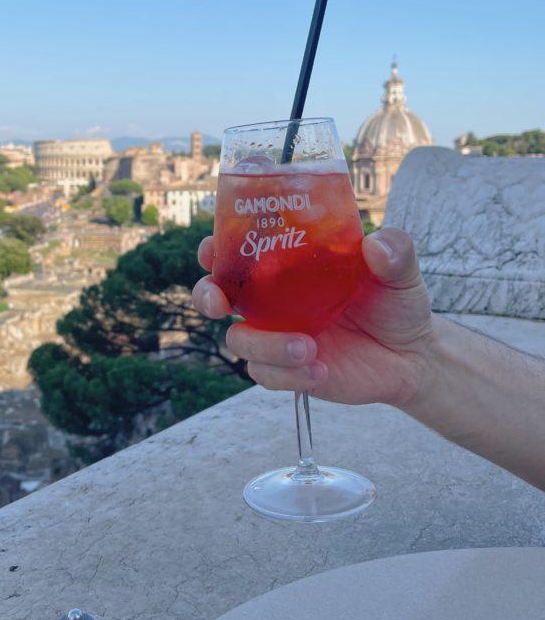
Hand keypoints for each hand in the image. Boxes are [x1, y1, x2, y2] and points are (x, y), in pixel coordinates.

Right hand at [192, 227, 434, 407]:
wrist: (412, 355)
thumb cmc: (395, 302)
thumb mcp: (400, 270)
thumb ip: (393, 251)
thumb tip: (375, 244)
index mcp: (286, 267)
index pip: (238, 252)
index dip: (215, 249)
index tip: (212, 248)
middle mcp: (273, 300)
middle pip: (217, 295)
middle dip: (208, 297)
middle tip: (222, 304)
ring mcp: (277, 336)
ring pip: (240, 340)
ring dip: (266, 345)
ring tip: (308, 348)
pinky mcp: (289, 370)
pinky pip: (267, 375)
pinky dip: (288, 374)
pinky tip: (322, 370)